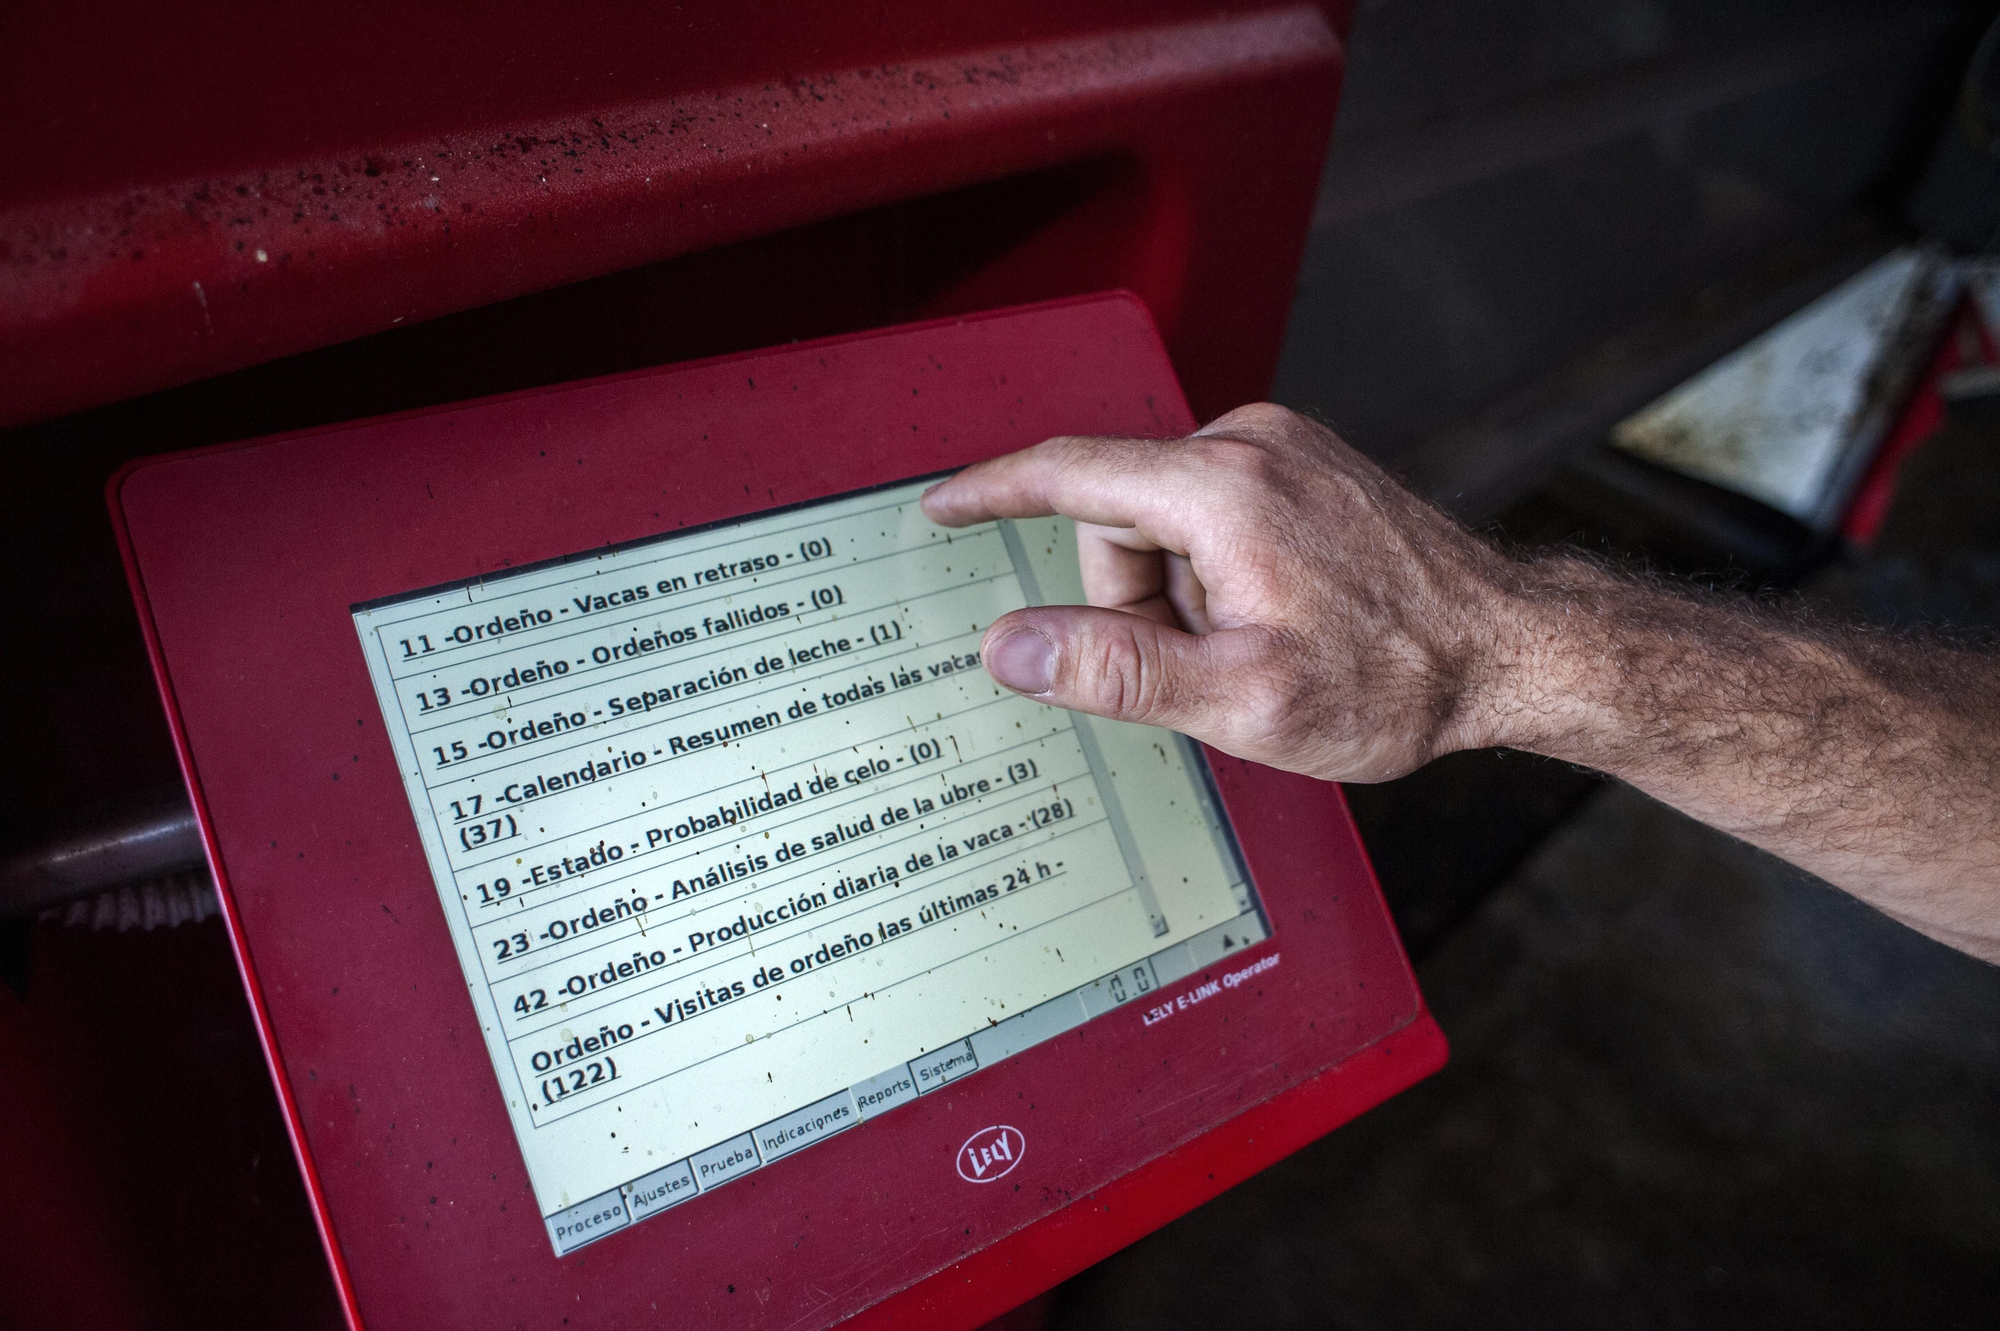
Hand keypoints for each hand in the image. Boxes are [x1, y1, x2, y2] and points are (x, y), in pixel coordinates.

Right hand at [920, 403, 1523, 782]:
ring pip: (1165, 523)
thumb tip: (1011, 646)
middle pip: (1120, 520)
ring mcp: (1284, 446)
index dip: (992, 491)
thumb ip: (1117, 670)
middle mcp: (1250, 444)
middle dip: (1139, 602)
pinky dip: (1219, 570)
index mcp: (1222, 490)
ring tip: (1263, 643)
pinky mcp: (1306, 462)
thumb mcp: (1243, 700)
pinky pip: (1213, 514)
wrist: (1511, 649)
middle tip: (1213, 664)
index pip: (1070, 472)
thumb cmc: (1394, 680)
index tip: (941, 505)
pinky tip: (1282, 616)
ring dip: (1185, 593)